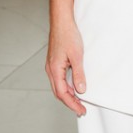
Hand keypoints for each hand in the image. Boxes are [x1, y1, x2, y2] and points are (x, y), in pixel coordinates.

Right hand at [45, 0, 86, 115]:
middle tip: (81, 110)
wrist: (61, 22)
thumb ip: (79, 74)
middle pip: (59, 92)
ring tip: (79, 102)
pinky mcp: (55, 63)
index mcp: (54, 70)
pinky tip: (75, 88)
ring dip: (68, 96)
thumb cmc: (68, 36)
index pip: (62, 93)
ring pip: (59, 86)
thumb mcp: (77, 56)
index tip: (81, 110)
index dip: (72, 104)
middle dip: (70, 103)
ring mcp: (52, 66)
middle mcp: (51, 70)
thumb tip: (81, 90)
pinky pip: (59, 79)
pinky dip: (67, 87)